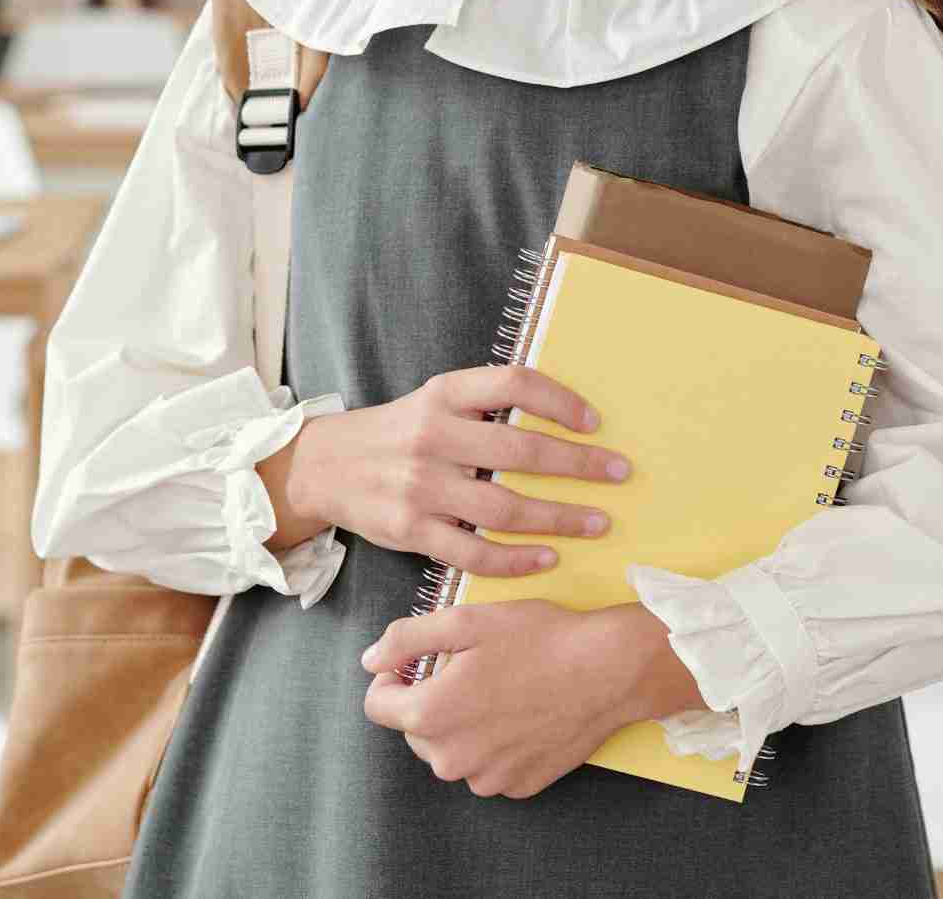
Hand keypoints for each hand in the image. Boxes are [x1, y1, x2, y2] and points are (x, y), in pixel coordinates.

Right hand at [289, 365, 632, 576]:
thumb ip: (483, 405)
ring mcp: (420, 486)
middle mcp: (433, 436)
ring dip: (559, 518)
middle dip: (578, 465)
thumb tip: (561, 417)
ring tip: (596, 523)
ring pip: (504, 508)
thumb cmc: (397, 433)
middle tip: (618, 474)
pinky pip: (474, 553)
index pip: (513, 384)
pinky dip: (516, 560)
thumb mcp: (433, 401)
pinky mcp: (411, 530)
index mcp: (443, 394)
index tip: (594, 421)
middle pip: (520, 451)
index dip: (560, 400)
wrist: (324, 467)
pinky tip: (546, 558)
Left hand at [359, 601, 661, 797]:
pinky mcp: (518, 786)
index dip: (392, 678)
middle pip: (416, 730)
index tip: (416, 663)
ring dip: (463, 725)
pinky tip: (522, 714)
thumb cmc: (539, 639)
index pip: (377, 706)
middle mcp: (452, 759)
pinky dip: (495, 745)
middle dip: (431, 701)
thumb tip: (371, 660)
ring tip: (500, 690)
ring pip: (452, 750)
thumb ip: (406, 639)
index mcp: (431, 715)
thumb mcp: (465, 621)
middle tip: (471, 669)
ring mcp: (487, 778)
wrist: (607, 670)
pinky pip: (488, 767)